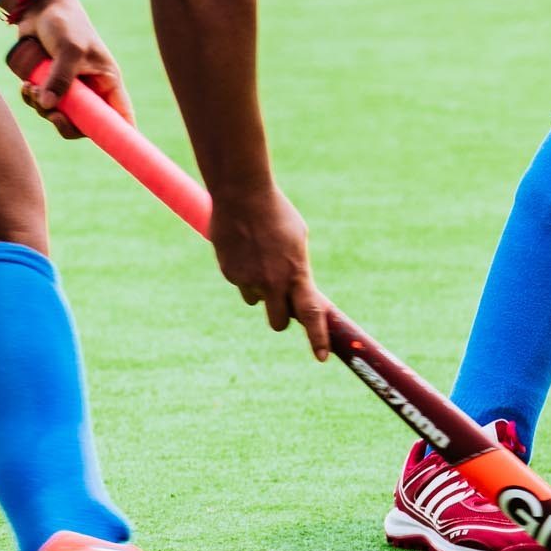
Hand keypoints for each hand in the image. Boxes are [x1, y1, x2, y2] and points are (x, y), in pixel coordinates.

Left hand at [5, 0, 134, 137]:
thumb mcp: (70, 49)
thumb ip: (61, 78)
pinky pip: (41, 105)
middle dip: (64, 123)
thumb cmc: (65, 23)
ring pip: (58, 116)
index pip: (121, 117)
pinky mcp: (49, 84)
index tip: (114, 151)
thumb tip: (48, 106)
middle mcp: (91, 89)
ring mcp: (69, 88)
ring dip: (41, 108)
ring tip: (30, 87)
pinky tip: (25, 85)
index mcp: (107, 82)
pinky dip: (32, 100)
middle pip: (84, 126)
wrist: (39, 8)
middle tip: (51, 114)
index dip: (120, 136)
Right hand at [209, 183, 330, 359]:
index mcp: (296, 272)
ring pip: (255, 299)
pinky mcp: (229, 274)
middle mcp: (273, 282)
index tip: (321, 357)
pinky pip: (239, 282)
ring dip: (259, 288)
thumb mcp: (297, 238)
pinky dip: (242, 272)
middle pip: (278, 322)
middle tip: (281, 301)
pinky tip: (242, 247)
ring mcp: (248, 280)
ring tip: (258, 256)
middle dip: (281, 316)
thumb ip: (297, 268)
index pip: (311, 314)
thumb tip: (297, 290)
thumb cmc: (276, 212)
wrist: (242, 193)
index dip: (317, 338)